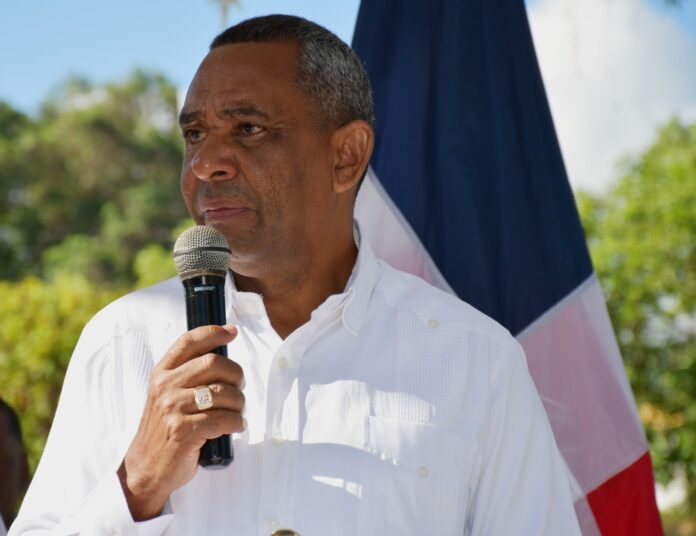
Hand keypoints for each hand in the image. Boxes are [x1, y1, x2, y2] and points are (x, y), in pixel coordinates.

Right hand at [117, 324, 243, 520]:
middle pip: (215, 363)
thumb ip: (187, 376)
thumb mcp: (167, 396)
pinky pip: (225, 419)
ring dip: (239, 404)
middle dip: (236, 375)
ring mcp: (173, 408)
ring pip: (224, 393)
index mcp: (162, 373)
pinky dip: (237, 423)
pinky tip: (234, 426)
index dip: (213, 332)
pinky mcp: (184, 431)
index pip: (189, 342)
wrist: (145, 469)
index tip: (232, 332)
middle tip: (239, 389)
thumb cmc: (165, 430)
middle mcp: (165, 386)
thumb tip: (224, 354)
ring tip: (236, 412)